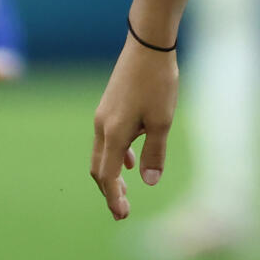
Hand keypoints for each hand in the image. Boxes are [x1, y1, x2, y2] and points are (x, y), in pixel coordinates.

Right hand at [89, 32, 179, 220]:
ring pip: (101, 154)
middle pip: (97, 168)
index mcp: (113, 133)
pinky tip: (129, 161)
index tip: (122, 216)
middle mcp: (102, 126)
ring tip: (125, 192)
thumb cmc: (157, 82)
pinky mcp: (109, 106)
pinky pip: (106, 139)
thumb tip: (149, 181)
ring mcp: (103, 115)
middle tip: (122, 212)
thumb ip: (155, 153)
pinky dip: (114, 156)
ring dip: (110, 175)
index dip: (113, 198)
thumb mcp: (162, 121)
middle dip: (108, 192)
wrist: (147, 44)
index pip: (106, 176)